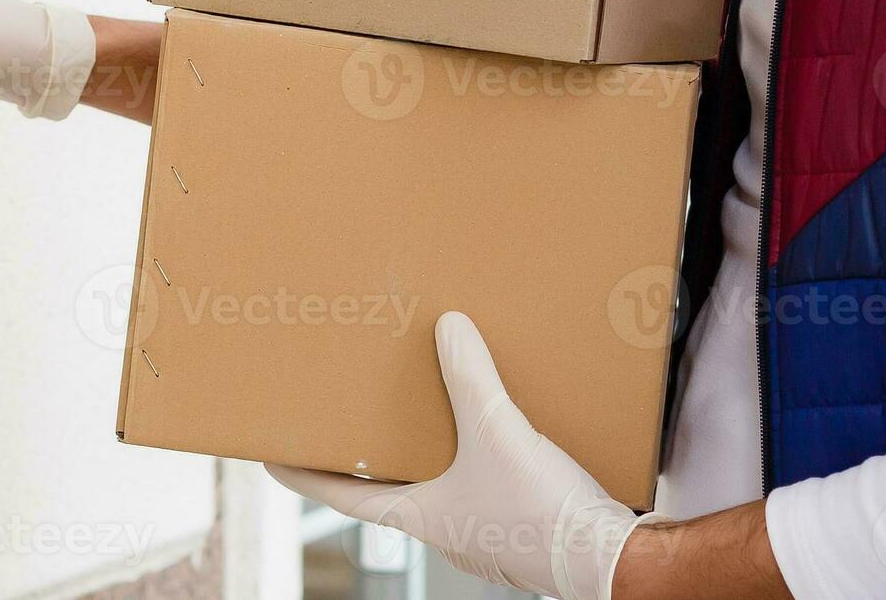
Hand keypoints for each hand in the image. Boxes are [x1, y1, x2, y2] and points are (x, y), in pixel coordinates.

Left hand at [269, 312, 659, 599]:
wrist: (613, 558)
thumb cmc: (545, 514)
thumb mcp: (498, 433)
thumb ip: (469, 377)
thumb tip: (448, 327)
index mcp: (418, 517)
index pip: (341, 494)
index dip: (304, 472)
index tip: (272, 457)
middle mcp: (442, 528)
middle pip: (388, 487)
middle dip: (372, 452)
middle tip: (353, 417)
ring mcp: (480, 530)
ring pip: (436, 484)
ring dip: (425, 451)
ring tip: (422, 409)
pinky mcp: (516, 522)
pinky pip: (479, 482)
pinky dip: (471, 455)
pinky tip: (491, 427)